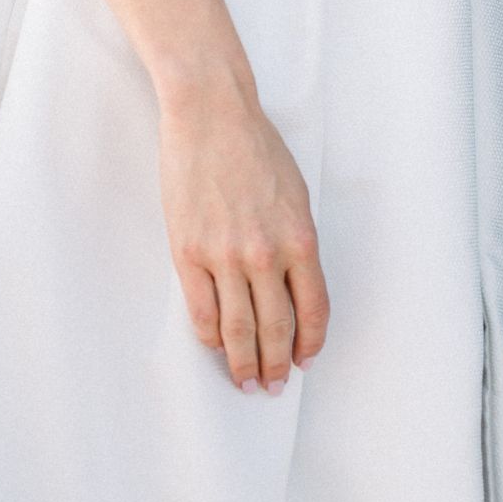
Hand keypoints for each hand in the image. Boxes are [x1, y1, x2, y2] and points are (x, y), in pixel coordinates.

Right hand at [159, 75, 328, 391]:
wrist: (211, 115)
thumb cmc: (256, 148)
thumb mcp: (295, 194)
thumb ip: (296, 243)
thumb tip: (293, 289)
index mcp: (299, 237)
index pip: (313, 308)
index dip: (309, 342)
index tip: (304, 359)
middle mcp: (265, 253)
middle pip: (275, 329)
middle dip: (275, 365)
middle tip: (273, 386)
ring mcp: (225, 256)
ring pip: (238, 330)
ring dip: (243, 364)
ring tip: (245, 382)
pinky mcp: (189, 253)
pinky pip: (203, 313)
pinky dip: (211, 338)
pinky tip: (216, 345)